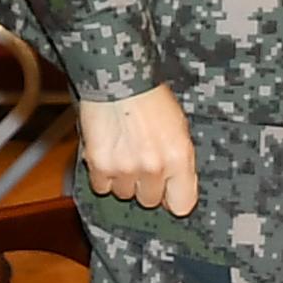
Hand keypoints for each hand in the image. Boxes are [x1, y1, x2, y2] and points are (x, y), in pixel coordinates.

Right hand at [78, 85, 199, 213]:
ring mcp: (126, 168)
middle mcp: (154, 167)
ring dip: (123, 179)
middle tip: (141, 161)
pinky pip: (102, 186)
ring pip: (124, 194)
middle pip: (149, 201)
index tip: (169, 192)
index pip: (182, 205)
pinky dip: (103, 175)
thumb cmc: (150, 98)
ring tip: (124, 152)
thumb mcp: (179, 127)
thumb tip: (178, 185)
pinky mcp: (100, 166)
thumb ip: (180, 160)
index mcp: (179, 157)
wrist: (118, 78)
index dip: (174, 199)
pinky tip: (109, 154)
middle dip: (145, 185)